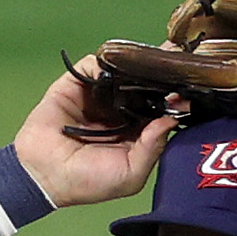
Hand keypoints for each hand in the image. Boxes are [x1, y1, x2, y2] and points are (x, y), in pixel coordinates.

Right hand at [11, 62, 177, 208]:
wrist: (44, 175)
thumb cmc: (86, 182)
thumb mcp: (130, 175)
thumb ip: (152, 149)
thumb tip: (171, 119)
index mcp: (137, 132)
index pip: (162, 107)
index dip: (177, 97)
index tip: (192, 87)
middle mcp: (120, 110)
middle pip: (147, 83)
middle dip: (163, 71)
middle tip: (181, 57)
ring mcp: (99, 96)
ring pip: (125, 70)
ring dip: (139, 61)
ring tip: (158, 53)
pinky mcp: (77, 84)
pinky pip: (96, 65)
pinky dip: (108, 61)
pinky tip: (121, 65)